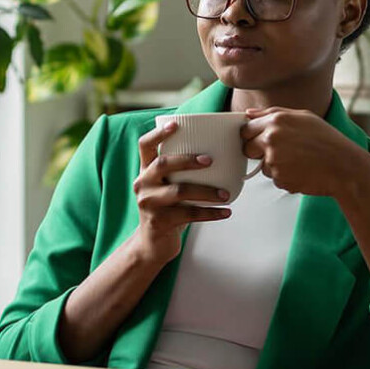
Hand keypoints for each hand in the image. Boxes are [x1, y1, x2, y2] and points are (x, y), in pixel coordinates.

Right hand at [131, 121, 232, 266]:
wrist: (152, 243)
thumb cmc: (167, 208)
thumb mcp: (166, 186)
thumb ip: (180, 172)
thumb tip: (218, 152)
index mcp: (145, 170)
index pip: (145, 145)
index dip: (158, 133)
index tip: (176, 124)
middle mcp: (142, 183)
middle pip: (163, 164)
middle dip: (187, 159)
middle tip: (210, 160)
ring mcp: (148, 203)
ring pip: (178, 191)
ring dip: (206, 191)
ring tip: (226, 194)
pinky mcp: (159, 222)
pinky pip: (188, 214)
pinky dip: (210, 213)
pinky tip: (226, 212)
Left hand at [241, 107, 366, 197]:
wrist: (345, 167)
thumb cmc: (328, 140)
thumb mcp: (303, 116)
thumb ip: (272, 113)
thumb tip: (249, 113)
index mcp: (276, 121)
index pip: (245, 129)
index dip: (251, 136)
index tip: (258, 139)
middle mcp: (271, 139)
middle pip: (247, 149)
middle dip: (258, 152)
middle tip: (281, 152)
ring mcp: (274, 160)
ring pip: (262, 165)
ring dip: (275, 165)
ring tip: (298, 160)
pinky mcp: (279, 178)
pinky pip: (275, 178)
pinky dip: (285, 177)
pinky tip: (301, 170)